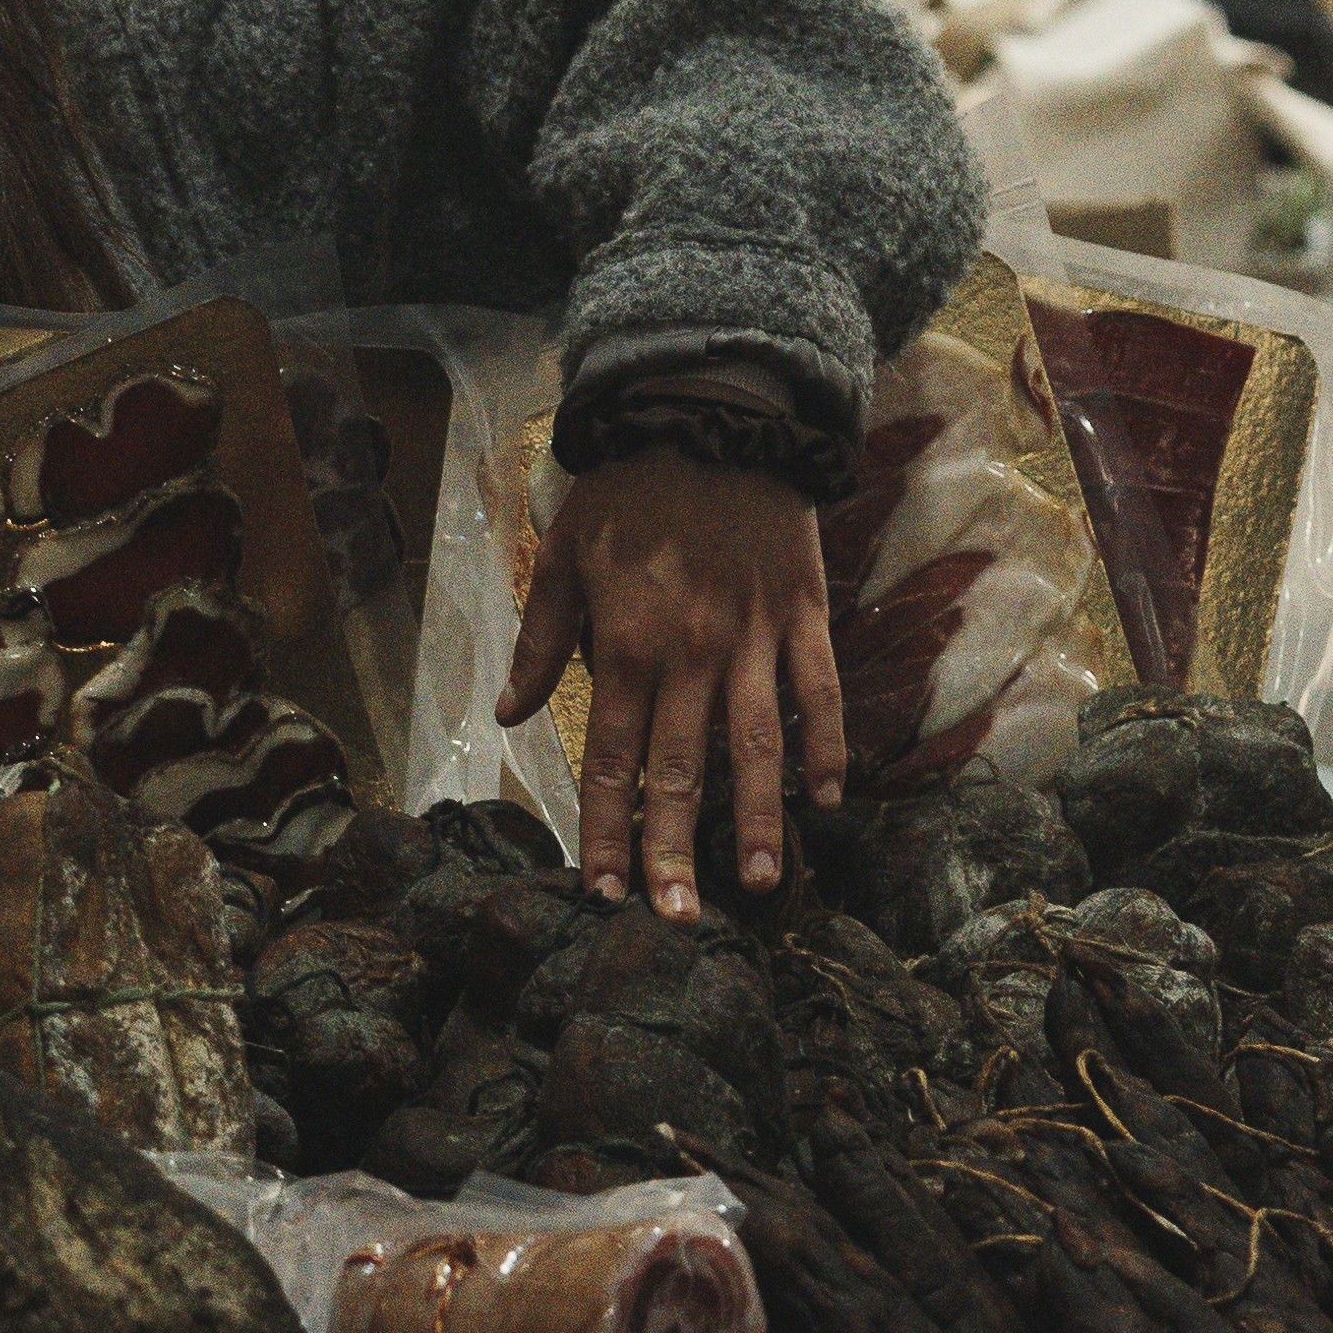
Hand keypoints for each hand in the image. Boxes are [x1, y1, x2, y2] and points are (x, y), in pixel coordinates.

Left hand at [501, 456, 842, 915]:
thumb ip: (538, 642)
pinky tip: (824, 798)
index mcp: (623, 647)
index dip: (603, 830)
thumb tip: (507, 714)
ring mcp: (752, 639)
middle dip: (673, 852)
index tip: (602, 891)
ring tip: (754, 882)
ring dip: (754, 818)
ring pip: (756, 747)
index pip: (608, 761)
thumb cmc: (628, 488)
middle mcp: (688, 656)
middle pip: (679, 772)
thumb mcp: (561, 558)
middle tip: (677, 920)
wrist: (711, 412)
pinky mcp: (802, 615)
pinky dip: (825, 747)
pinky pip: (819, 692)